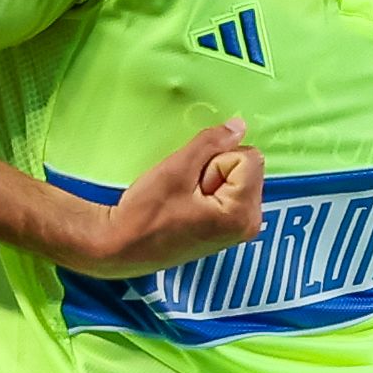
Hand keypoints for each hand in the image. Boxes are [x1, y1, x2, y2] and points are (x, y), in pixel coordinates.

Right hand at [70, 120, 262, 277]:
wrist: (121, 246)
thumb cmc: (145, 214)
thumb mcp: (177, 169)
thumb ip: (211, 143)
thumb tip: (239, 125)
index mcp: (243, 214)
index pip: (248, 157)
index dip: (215, 161)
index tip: (192, 184)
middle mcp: (250, 224)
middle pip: (245, 167)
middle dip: (214, 169)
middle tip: (186, 192)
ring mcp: (240, 228)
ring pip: (236, 177)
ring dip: (210, 180)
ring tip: (184, 201)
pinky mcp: (229, 229)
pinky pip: (228, 191)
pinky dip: (209, 192)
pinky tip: (187, 206)